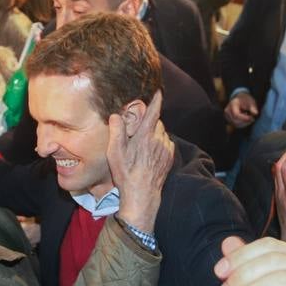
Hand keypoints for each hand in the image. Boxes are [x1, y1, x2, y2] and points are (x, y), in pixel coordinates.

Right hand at [110, 90, 171, 234]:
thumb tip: (116, 115)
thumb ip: (116, 132)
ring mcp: (166, 149)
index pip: (153, 113)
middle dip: (149, 122)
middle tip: (138, 131)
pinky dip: (160, 142)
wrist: (142, 194)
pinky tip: (150, 152)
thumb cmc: (126, 174)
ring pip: (162, 132)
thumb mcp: (115, 153)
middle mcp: (158, 140)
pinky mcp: (170, 157)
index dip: (156, 100)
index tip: (158, 91)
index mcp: (145, 137)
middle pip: (157, 122)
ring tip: (142, 144)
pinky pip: (166, 143)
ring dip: (154, 133)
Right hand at [224, 91, 258, 127]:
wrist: (240, 99)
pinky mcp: (229, 120)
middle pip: (235, 121)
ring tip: (250, 118)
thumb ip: (253, 107)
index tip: (252, 118)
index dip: (244, 118)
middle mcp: (227, 111)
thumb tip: (256, 113)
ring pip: (236, 124)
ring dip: (245, 123)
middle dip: (245, 121)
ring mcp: (227, 116)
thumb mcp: (251, 102)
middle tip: (253, 119)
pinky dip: (243, 124)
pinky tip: (247, 120)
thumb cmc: (246, 100)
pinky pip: (236, 125)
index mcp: (232, 104)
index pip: (236, 114)